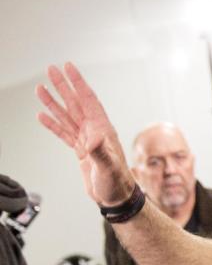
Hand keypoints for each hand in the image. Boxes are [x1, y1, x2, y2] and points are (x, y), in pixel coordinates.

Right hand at [36, 63, 135, 206]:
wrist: (115, 197)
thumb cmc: (117, 183)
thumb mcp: (108, 167)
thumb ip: (100, 152)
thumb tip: (93, 138)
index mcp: (103, 129)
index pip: (88, 100)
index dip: (78, 82)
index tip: (68, 67)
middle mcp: (95, 131)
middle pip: (75, 103)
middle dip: (63, 85)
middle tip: (50, 69)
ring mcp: (87, 140)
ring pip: (67, 116)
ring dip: (54, 102)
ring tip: (41, 88)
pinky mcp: (80, 150)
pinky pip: (64, 132)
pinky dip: (52, 124)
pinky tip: (42, 115)